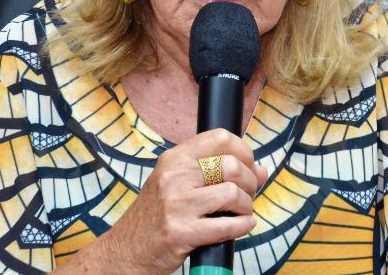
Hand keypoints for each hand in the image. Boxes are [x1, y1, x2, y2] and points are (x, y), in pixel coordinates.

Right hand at [88, 129, 268, 273]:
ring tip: (241, 212)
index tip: (249, 166)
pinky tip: (241, 226)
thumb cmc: (156, 215)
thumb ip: (216, 174)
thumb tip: (261, 170)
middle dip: (250, 182)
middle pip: (232, 165)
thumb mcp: (178, 184)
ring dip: (246, 206)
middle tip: (247, 195)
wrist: (127, 250)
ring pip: (232, 193)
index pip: (220, 138)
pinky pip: (227, 225)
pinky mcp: (182, 232)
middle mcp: (174, 177)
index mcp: (174, 159)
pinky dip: (243, 226)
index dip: (244, 151)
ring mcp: (177, 204)